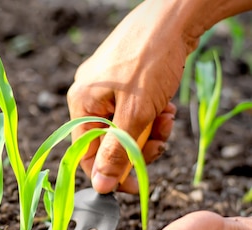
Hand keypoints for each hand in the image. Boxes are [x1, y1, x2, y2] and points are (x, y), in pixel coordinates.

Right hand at [67, 1, 194, 193]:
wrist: (175, 14)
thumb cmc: (152, 59)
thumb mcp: (135, 114)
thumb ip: (117, 153)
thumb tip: (101, 187)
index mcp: (80, 104)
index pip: (86, 155)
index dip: (110, 173)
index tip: (135, 185)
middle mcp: (87, 96)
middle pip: (107, 142)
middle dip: (136, 147)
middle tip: (160, 141)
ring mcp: (104, 87)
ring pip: (123, 127)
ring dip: (148, 130)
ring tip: (166, 116)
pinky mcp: (122, 80)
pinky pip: (132, 110)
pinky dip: (150, 113)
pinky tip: (165, 105)